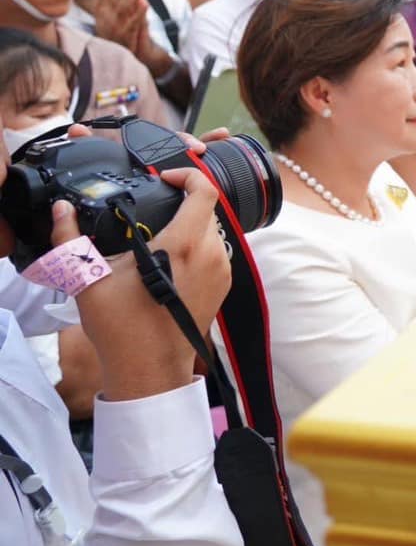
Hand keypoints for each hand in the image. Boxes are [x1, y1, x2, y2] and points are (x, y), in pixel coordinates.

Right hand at [72, 168, 231, 400]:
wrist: (149, 370)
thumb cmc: (122, 327)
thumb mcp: (89, 279)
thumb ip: (72, 239)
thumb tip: (62, 210)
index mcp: (186, 244)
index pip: (204, 190)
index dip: (187, 175)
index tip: (163, 178)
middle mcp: (211, 253)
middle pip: (208, 208)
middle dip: (183, 200)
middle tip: (154, 204)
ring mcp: (222, 270)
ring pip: (213, 230)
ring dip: (191, 224)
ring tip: (157, 232)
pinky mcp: (223, 285)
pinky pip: (215, 252)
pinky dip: (197, 246)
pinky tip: (169, 257)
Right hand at [91, 0, 149, 49]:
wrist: (110, 60)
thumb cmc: (111, 34)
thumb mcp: (106, 17)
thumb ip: (111, 1)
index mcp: (101, 11)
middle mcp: (107, 17)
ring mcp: (116, 26)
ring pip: (125, 5)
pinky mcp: (126, 35)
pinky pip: (133, 22)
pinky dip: (138, 12)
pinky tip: (144, 2)